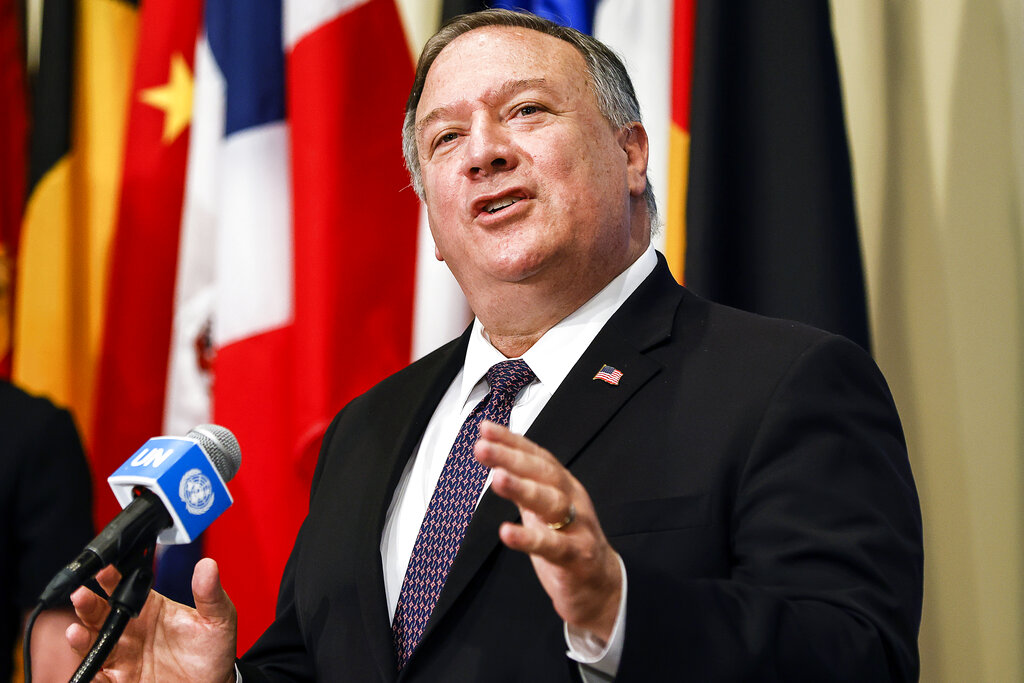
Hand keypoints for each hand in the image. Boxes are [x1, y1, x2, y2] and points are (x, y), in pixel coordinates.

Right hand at [67, 558, 236, 682]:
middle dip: (89, 604)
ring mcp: (123, 654)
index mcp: (150, 607)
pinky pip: (98, 674)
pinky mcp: (119, 678)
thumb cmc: (213, 650)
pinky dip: (90, 669)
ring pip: (94, 642)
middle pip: (102, 613)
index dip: (113, 578)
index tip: (105, 569)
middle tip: (82, 595)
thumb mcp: (218, 619)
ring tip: (77, 630)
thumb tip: (208, 565)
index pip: (126, 588)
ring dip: (82, 636)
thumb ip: (210, 594)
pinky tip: (88, 663)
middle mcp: (131, 628)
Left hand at [475, 421, 621, 640]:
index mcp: (564, 487)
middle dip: (512, 458)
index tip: (485, 429)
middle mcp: (573, 500)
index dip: (512, 441)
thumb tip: (497, 463)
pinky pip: (553, 546)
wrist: (603, 589)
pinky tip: (507, 532)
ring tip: (497, 479)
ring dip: (523, 489)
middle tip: (482, 448)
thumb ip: (525, 487)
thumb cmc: (569, 544)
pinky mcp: (579, 557)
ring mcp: (579, 528)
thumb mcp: (546, 511)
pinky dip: (529, 538)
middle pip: (544, 473)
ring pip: (552, 503)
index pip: (537, 457)